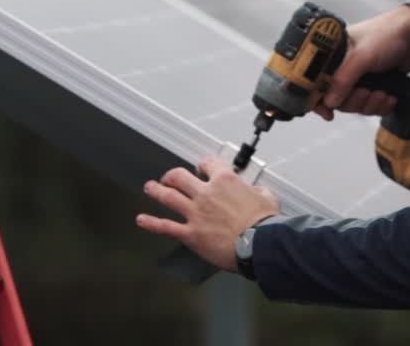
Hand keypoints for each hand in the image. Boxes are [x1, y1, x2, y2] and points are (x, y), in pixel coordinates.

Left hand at [136, 157, 280, 271]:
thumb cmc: (265, 223)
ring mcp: (196, 213)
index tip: (202, 167)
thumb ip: (256, 190)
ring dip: (156, 190)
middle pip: (180, 176)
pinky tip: (141, 219)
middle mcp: (206, 194)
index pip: (208, 163)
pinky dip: (151, 223)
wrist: (260, 245)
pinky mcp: (191, 234)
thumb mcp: (267, 197)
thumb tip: (255, 192)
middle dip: (172, 175)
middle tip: (169, 178)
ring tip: (149, 188)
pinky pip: (165, 227)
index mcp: (225, 181)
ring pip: (169, 197)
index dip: (203, 164)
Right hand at [317, 4, 409, 120]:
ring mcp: (357, 78)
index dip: (317, 99)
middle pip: (336, 99)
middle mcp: (342, 68)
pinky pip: (369, 106)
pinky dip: (380, 105)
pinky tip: (389, 96)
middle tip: (366, 93)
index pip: (314, 82)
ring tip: (382, 93)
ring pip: (354, 105)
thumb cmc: (386, 34)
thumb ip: (344, 79)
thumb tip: (329, 101)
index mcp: (331, 56)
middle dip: (354, 101)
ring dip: (370, 104)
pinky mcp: (372, 86)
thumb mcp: (362, 56)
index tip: (328, 113)